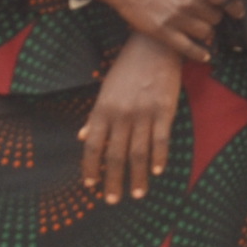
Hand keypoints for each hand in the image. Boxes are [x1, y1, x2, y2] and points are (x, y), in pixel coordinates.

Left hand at [79, 35, 183, 201]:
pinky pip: (161, 140)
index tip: (91, 186)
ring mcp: (143, 113)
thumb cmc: (128, 68)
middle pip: (115, 155)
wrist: (154, 45)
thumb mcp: (106, 90)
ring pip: (138, 153)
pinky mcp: (164, 110)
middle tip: (113, 200)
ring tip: (138, 193)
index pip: (92, 146)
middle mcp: (121, 114)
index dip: (91, 168)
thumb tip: (82, 136)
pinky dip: (159, 158)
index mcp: (103, 109)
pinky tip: (158, 171)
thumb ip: (96, 116)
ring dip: (138, 177)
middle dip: (113, 181)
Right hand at [96, 0, 234, 59]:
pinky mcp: (163, 32)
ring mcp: (177, 18)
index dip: (233, 5)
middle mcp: (190, 0)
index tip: (236, 11)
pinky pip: (188, 48)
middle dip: (215, 16)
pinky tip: (205, 55)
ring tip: (203, 29)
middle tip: (208, 15)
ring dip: (207, 32)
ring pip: (206, 33)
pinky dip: (200, 53)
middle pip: (216, 17)